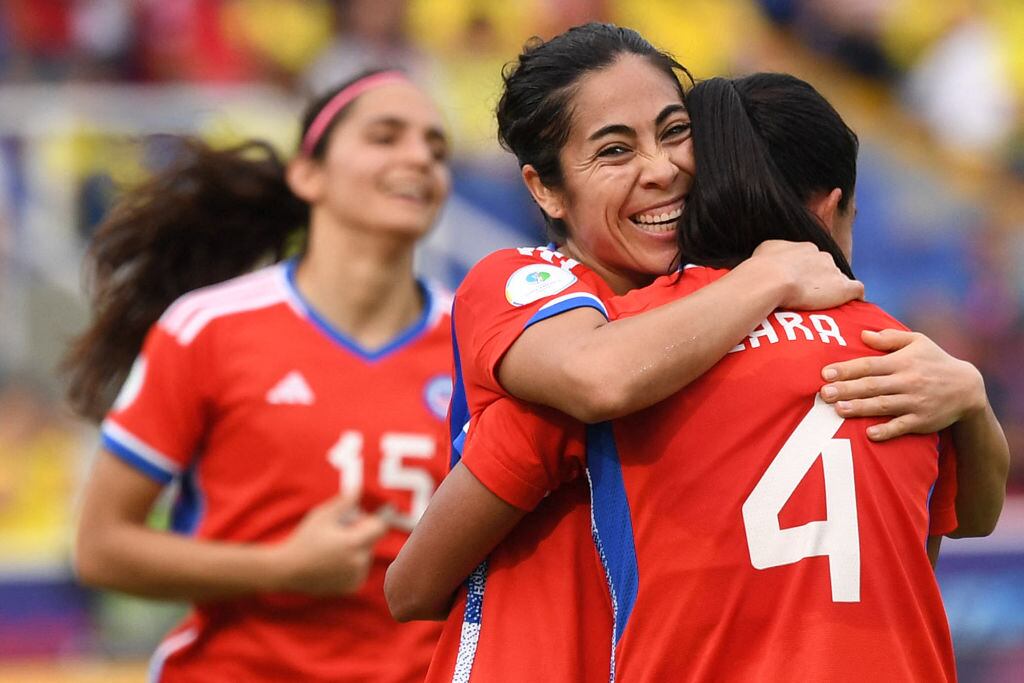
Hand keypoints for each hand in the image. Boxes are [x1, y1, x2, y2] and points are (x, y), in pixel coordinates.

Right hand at [270, 495, 388, 595]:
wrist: (287, 570)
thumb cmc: (304, 539)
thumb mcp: (322, 515)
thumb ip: (344, 501)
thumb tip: (359, 487)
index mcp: (354, 544)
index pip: (380, 528)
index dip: (372, 520)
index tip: (362, 517)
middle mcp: (358, 563)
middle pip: (372, 541)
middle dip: (360, 533)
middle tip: (338, 532)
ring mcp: (355, 577)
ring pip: (366, 555)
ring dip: (357, 549)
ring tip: (333, 548)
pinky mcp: (351, 587)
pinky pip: (360, 570)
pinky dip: (352, 564)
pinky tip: (334, 561)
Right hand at [751, 240, 863, 309]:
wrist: (770, 279)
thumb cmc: (762, 267)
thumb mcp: (765, 249)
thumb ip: (775, 250)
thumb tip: (771, 256)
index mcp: (806, 248)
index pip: (811, 259)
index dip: (805, 273)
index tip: (797, 284)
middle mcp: (822, 256)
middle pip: (826, 269)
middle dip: (819, 281)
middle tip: (805, 297)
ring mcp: (834, 272)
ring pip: (838, 280)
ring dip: (832, 290)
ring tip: (821, 306)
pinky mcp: (843, 288)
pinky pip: (856, 290)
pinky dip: (855, 297)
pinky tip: (851, 305)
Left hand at [819, 329, 986, 440]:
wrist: (967, 388)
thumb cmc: (934, 361)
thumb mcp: (917, 342)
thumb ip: (889, 338)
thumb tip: (863, 334)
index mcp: (903, 362)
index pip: (870, 365)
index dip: (847, 369)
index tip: (825, 373)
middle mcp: (908, 382)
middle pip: (872, 386)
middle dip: (847, 389)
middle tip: (824, 393)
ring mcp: (915, 402)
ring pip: (883, 406)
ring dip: (860, 408)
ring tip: (838, 409)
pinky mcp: (922, 421)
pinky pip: (902, 426)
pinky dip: (887, 430)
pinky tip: (870, 433)